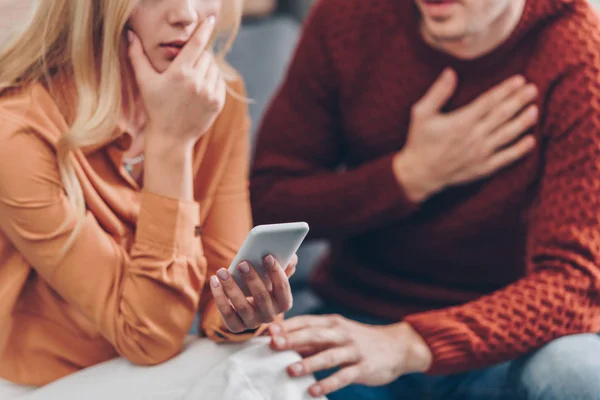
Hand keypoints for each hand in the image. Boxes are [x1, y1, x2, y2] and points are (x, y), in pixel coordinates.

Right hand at [128, 16, 225, 147]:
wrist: (171, 137)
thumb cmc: (155, 108)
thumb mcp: (144, 82)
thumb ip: (137, 57)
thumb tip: (130, 34)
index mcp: (179, 74)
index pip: (196, 44)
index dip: (204, 30)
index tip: (211, 20)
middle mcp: (197, 82)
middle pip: (205, 55)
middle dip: (198, 56)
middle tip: (186, 66)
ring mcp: (209, 93)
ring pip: (213, 67)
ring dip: (206, 67)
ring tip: (191, 79)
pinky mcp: (218, 102)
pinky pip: (219, 82)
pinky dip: (211, 80)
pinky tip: (199, 89)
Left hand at [209, 255, 297, 332]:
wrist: (249, 305)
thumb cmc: (264, 284)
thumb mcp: (275, 276)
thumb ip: (285, 265)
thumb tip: (290, 257)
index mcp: (284, 303)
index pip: (282, 288)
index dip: (276, 272)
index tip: (267, 256)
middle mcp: (271, 316)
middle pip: (262, 297)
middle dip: (252, 279)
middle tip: (242, 263)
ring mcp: (253, 323)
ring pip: (242, 306)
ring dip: (231, 287)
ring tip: (222, 271)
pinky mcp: (236, 326)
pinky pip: (227, 314)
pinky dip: (219, 297)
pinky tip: (214, 281)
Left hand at [269, 315, 431, 396]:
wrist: (397, 346)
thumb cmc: (358, 341)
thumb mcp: (337, 333)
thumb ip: (313, 339)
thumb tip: (282, 343)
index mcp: (332, 323)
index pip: (306, 322)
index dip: (287, 326)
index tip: (267, 331)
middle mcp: (342, 334)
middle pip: (314, 335)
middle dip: (293, 340)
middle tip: (273, 345)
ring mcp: (353, 351)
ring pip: (328, 356)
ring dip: (309, 363)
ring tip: (290, 370)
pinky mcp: (363, 368)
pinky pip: (343, 376)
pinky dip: (327, 384)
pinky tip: (312, 391)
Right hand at [395, 68, 537, 202]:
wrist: (419, 174)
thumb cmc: (419, 141)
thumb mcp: (421, 113)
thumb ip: (438, 92)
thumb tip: (450, 72)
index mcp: (461, 121)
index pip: (489, 101)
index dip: (506, 90)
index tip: (520, 80)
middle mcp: (474, 136)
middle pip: (502, 115)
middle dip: (519, 101)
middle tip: (533, 89)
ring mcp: (481, 153)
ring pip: (508, 134)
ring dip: (523, 122)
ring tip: (535, 110)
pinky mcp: (483, 168)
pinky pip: (506, 158)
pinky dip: (520, 150)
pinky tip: (530, 140)